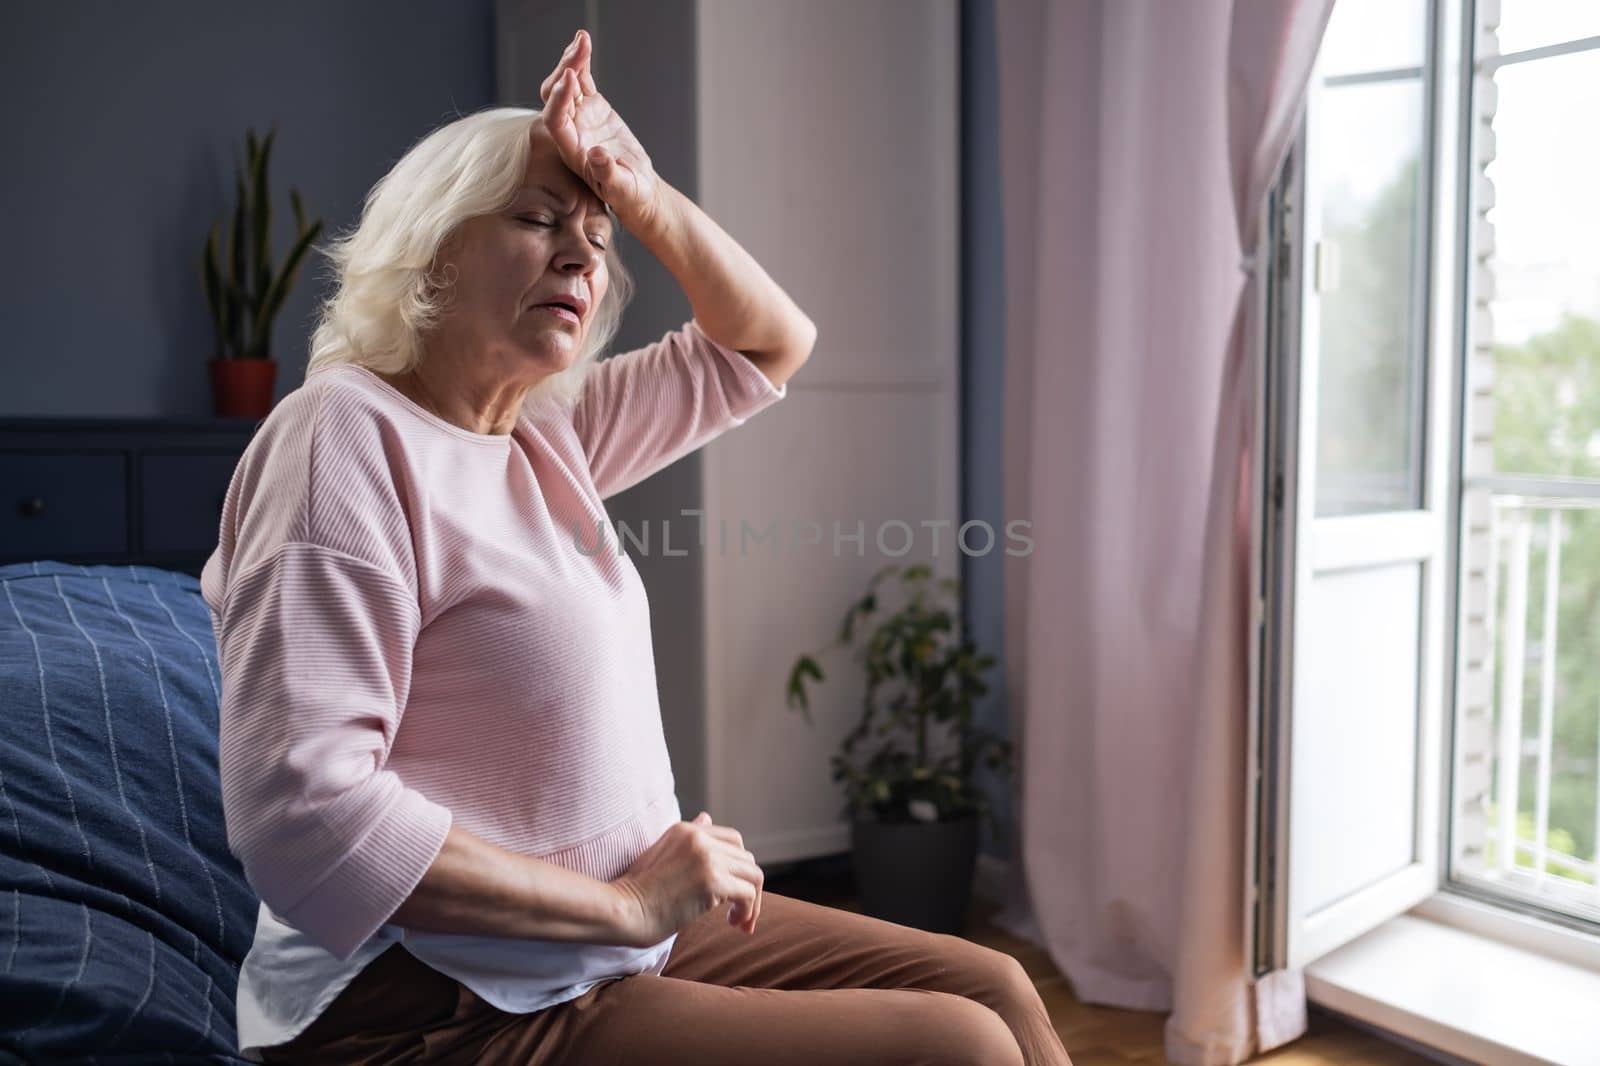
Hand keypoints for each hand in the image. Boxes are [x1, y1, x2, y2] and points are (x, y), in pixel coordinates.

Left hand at [538, 30, 665, 236]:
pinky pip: (582, 81)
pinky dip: (581, 62)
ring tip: (583, 39)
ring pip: (567, 84)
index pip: (556, 120)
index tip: (570, 79)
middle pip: (556, 96)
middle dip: (565, 72)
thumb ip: (608, 175)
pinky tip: (584, 42)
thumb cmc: (630, 195)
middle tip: (579, 50)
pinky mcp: (592, 107)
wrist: (638, 191)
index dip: (559, 99)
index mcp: (571, 151)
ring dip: (572, 61)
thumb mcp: (623, 189)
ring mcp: (580, 117)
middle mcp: (570, 131)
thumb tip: (597, 156)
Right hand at [610, 811, 763, 947]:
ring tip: (738, 922)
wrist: (620, 910)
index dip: (738, 867)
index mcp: (686, 829)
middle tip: (738, 913)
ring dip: (752, 901)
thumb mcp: (660, 853)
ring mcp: (707, 857)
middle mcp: (699, 837)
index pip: (732, 840)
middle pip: (746, 858)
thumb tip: (706, 817)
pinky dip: (748, 911)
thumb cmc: (635, 891)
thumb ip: (687, 839)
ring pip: (753, 874)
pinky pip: (748, 894)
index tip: (732, 893)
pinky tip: (734, 924)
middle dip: (748, 886)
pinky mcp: (712, 881)